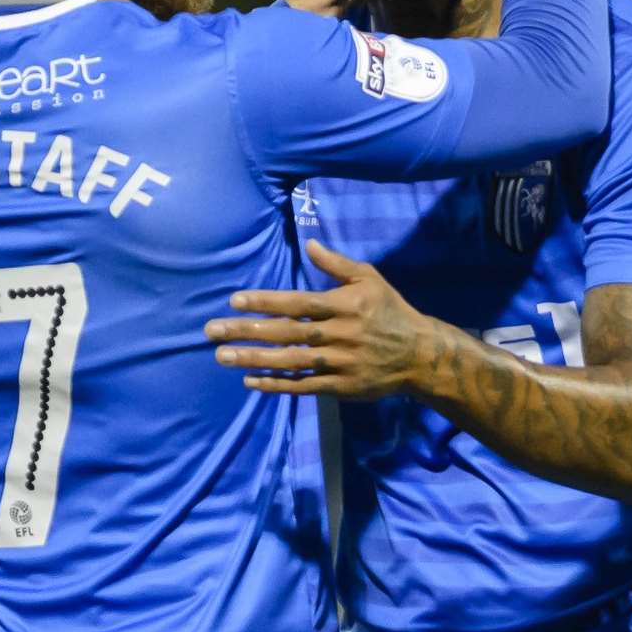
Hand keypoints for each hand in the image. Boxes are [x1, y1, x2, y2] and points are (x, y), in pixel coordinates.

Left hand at [207, 239, 434, 399]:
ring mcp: (339, 364)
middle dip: (248, 331)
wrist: (418, 355)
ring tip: (222, 356)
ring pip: (289, 361)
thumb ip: (337, 264)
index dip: (266, 302)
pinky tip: (251, 381)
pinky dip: (276, 384)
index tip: (235, 300)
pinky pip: (302, 386)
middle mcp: (339, 334)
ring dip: (254, 359)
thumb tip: (309, 244)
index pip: (298, 303)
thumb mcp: (370, 279)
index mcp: (345, 305)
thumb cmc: (389, 311)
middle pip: (287, 333)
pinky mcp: (340, 387)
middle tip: (212, 331)